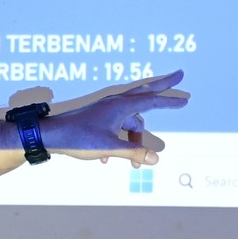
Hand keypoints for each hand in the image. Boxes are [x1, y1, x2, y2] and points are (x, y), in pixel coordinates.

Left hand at [43, 70, 188, 166]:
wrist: (52, 135)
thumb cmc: (78, 138)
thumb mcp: (108, 147)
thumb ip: (133, 152)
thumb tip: (155, 159)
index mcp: (120, 106)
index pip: (152, 101)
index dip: (170, 101)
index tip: (185, 99)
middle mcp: (116, 103)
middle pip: (146, 92)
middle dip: (164, 87)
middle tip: (179, 74)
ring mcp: (108, 109)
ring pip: (131, 122)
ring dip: (134, 141)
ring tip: (135, 164)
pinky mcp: (100, 117)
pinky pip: (119, 127)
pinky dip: (120, 141)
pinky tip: (109, 159)